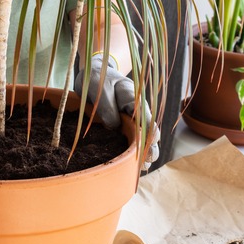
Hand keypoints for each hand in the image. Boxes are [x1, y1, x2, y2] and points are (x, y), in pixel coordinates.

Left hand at [75, 54, 159, 169]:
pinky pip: (131, 140)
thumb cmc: (97, 79)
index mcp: (134, 99)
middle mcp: (137, 111)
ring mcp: (132, 120)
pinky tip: (131, 166)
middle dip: (150, 147)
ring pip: (142, 139)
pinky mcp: (124, 127)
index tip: (150, 144)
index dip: (150, 133)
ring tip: (141, 169)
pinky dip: (132, 152)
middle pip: (149, 131)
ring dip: (142, 153)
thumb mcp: (100, 88)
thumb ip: (107, 106)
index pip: (146, 118)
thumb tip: (114, 126)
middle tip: (147, 161)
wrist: (94, 74)